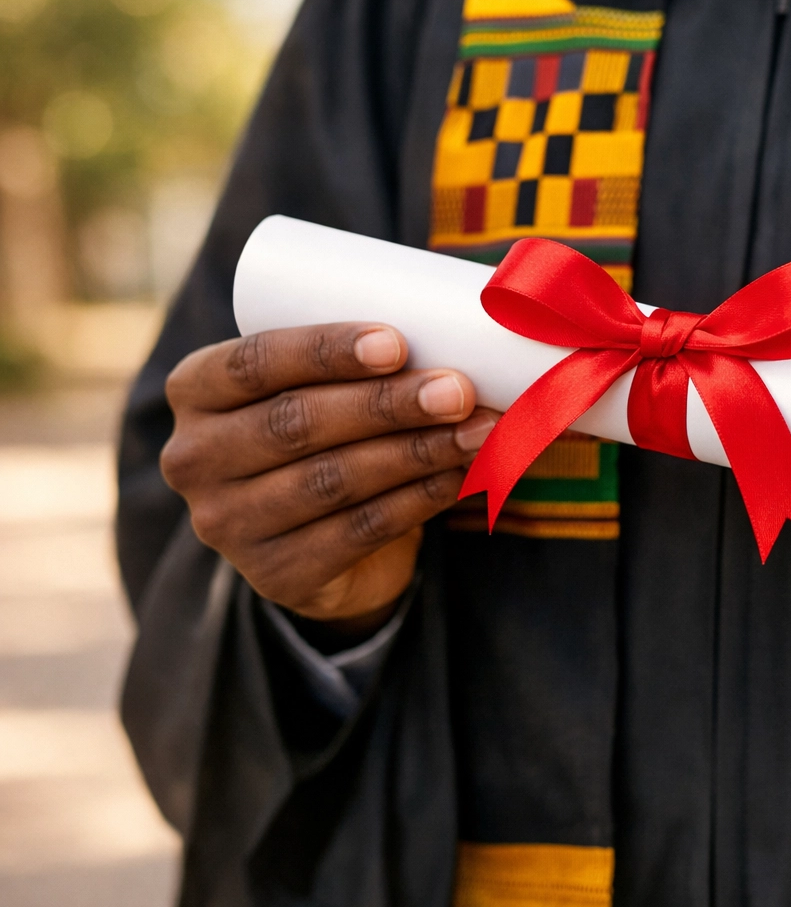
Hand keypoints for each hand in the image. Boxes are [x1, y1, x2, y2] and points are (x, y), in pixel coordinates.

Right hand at [161, 323, 495, 633]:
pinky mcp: (276, 574)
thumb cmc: (328, 432)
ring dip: (417, 452)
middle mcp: (195, 458)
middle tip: (458, 390)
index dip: (325, 351)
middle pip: (298, 423)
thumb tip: (467, 332)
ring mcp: (228, 523)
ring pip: (335, 479)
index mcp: (195, 390)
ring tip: (479, 430)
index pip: (255, 362)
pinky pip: (359, 530)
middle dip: (387, 404)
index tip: (396, 343)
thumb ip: (359, 361)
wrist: (319, 540)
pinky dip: (420, 499)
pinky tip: (460, 476)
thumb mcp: (319, 387)